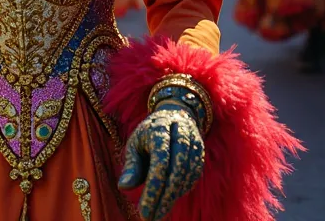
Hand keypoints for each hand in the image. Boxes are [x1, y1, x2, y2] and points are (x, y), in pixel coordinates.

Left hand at [119, 105, 204, 219]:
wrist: (174, 114)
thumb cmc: (149, 134)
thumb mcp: (135, 143)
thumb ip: (132, 165)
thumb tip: (123, 187)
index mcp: (160, 128)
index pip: (160, 162)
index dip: (153, 188)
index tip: (144, 211)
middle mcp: (180, 133)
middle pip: (177, 169)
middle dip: (165, 197)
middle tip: (152, 218)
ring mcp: (193, 142)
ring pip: (187, 174)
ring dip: (173, 197)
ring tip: (159, 213)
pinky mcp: (200, 152)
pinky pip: (194, 175)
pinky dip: (182, 190)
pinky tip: (170, 199)